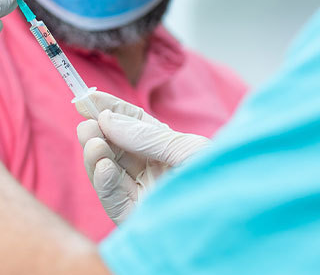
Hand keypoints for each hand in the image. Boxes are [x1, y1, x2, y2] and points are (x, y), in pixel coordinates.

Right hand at [75, 91, 209, 223]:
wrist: (233, 221)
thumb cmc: (219, 181)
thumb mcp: (187, 150)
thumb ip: (146, 135)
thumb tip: (107, 119)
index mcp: (167, 150)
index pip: (132, 124)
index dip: (110, 109)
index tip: (87, 97)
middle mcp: (152, 171)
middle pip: (113, 147)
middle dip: (97, 133)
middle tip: (86, 124)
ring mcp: (141, 195)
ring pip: (106, 171)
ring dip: (95, 155)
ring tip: (93, 143)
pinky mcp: (134, 219)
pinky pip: (111, 198)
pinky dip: (103, 180)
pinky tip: (103, 166)